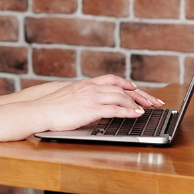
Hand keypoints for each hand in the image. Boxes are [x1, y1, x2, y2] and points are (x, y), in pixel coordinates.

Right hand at [34, 74, 164, 131]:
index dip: (128, 84)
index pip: (113, 79)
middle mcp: (91, 87)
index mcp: (86, 84)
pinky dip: (128, 111)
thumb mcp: (70, 97)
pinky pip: (114, 109)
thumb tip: (94, 106)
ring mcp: (91, 97)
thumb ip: (84, 98)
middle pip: (122, 87)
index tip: (138, 89)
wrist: (40, 110)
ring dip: (136, 103)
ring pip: (120, 96)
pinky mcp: (91, 109)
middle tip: (154, 101)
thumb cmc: (51, 107)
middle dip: (140, 94)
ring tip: (147, 109)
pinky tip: (137, 114)